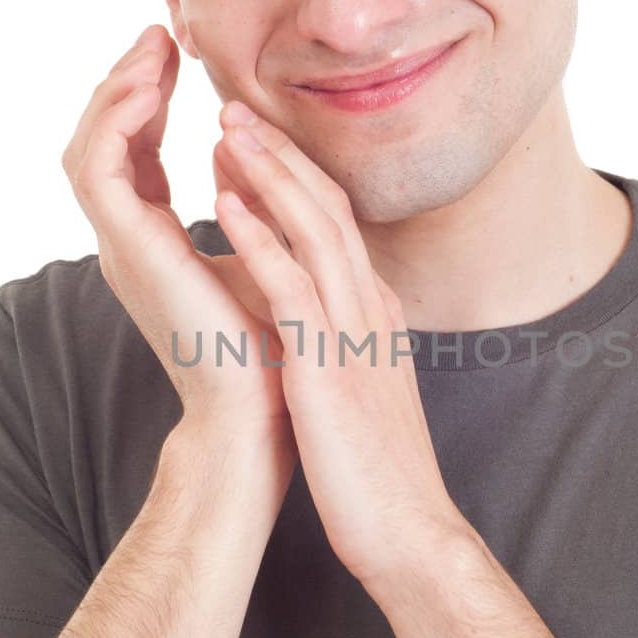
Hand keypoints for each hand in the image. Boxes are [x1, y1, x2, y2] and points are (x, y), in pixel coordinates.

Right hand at [61, 26, 296, 480]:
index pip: (134, 150)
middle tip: (160, 32)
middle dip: (127, 81)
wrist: (261, 414)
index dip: (149, 95)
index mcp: (153, 241)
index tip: (177, 49)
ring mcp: (122, 247)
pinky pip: (100, 169)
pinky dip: (118, 123)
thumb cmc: (270, 346)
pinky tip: (152, 88)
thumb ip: (237, 199)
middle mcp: (127, 241)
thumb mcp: (255, 251)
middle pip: (102, 140)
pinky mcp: (129, 250)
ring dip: (117, 91)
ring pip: (89, 147)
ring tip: (153, 48)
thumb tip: (234, 146)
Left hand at [212, 101, 465, 587]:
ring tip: (227, 128)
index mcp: (376, 311)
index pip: (337, 225)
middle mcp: (369, 308)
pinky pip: (291, 288)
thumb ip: (346, 341)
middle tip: (236, 107)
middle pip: (327, 208)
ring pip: (313, 231)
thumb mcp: (365, 386)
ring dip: (269, 174)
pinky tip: (227, 203)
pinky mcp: (328, 367)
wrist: (411, 529)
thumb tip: (315, 319)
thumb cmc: (379, 471)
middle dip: (281, 153)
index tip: (255, 144)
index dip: (296, 177)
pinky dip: (261, 239)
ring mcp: (353, 334)